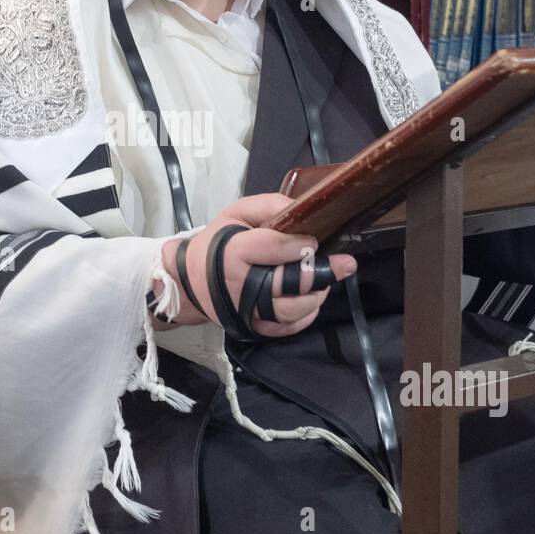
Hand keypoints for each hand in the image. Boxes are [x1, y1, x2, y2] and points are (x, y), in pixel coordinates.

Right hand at [153, 193, 356, 338]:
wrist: (189, 280)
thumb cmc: (216, 242)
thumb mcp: (235, 213)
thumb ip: (268, 205)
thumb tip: (302, 207)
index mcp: (234, 253)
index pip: (272, 248)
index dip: (298, 244)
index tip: (315, 241)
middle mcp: (241, 287)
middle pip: (288, 284)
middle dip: (321, 273)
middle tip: (345, 264)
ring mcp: (247, 312)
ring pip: (292, 310)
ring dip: (316, 296)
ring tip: (326, 282)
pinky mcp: (253, 328)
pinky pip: (287, 328)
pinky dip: (306, 316)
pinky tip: (313, 300)